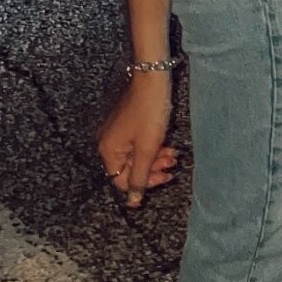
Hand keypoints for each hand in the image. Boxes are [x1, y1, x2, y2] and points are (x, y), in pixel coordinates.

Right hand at [98, 75, 178, 206]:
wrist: (152, 80)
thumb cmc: (149, 114)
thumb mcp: (147, 149)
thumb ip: (139, 177)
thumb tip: (132, 202)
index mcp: (108, 151)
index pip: (123, 181)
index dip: (145, 183)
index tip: (165, 176)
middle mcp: (108, 143)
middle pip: (130, 169)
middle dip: (153, 168)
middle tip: (172, 163)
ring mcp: (118, 133)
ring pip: (137, 156)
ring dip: (156, 158)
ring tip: (173, 153)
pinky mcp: (127, 124)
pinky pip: (138, 144)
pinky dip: (153, 147)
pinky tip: (168, 144)